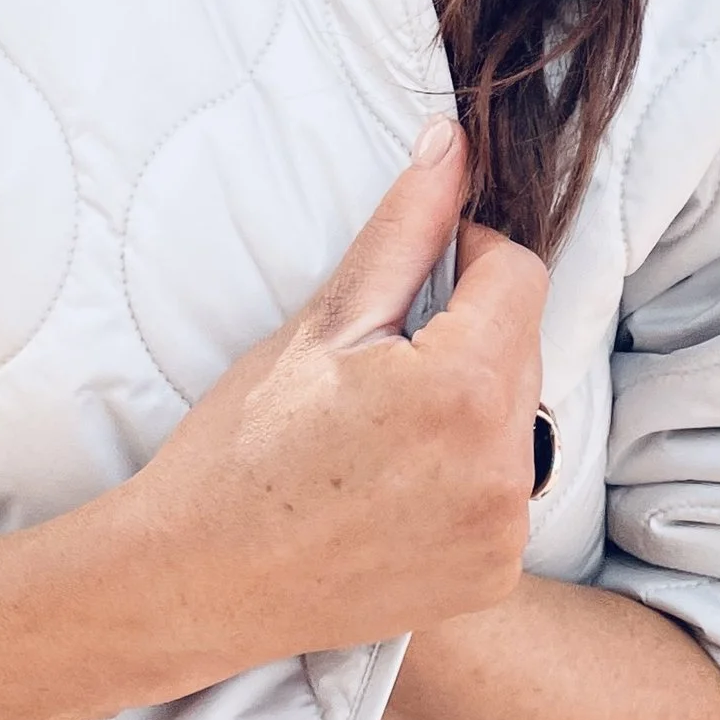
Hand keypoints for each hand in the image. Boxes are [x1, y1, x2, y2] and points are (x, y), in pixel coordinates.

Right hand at [126, 119, 545, 665]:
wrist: (195, 579)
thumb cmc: (242, 444)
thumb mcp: (322, 323)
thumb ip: (404, 227)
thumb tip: (451, 140)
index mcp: (461, 389)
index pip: (519, 273)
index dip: (468, 257)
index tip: (414, 280)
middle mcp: (502, 468)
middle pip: (524, 347)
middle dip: (468, 335)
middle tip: (378, 366)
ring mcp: (502, 532)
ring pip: (519, 419)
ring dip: (473, 404)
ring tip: (383, 432)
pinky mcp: (493, 574)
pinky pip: (506, 491)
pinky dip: (467, 476)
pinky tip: (395, 488)